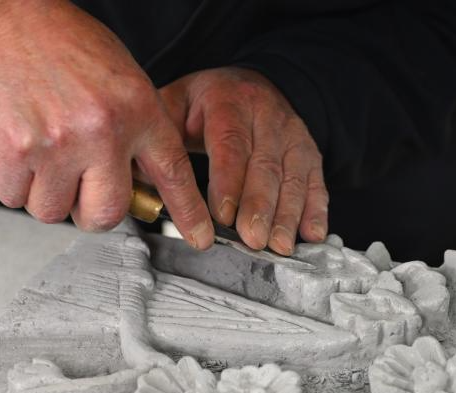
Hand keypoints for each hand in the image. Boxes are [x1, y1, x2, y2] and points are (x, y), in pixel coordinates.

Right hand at [0, 0, 214, 247]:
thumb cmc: (58, 41)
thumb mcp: (120, 78)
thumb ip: (136, 128)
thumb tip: (141, 178)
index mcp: (137, 110)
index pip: (173, 173)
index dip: (187, 211)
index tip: (199, 237)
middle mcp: (101, 132)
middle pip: (107, 213)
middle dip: (93, 212)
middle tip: (80, 191)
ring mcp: (56, 145)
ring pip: (54, 211)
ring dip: (46, 195)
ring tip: (41, 154)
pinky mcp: (12, 152)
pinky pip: (14, 197)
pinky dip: (12, 183)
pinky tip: (15, 148)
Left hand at [161, 67, 328, 254]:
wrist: (253, 84)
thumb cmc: (208, 104)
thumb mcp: (178, 104)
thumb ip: (160, 137)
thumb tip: (139, 175)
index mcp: (229, 102)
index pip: (231, 143)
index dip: (229, 181)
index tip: (222, 215)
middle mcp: (267, 116)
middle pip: (266, 165)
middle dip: (260, 206)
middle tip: (252, 239)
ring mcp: (293, 134)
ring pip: (293, 178)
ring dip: (287, 215)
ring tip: (279, 246)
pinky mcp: (309, 153)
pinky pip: (316, 183)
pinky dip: (316, 211)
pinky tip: (311, 235)